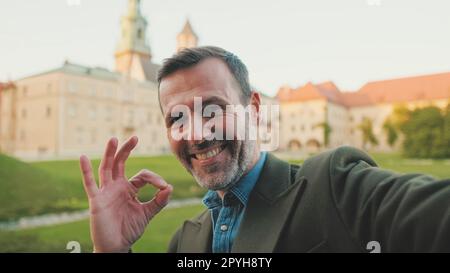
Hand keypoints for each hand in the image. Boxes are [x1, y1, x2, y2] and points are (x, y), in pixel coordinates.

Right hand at [79, 136, 172, 252]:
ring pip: (107, 168)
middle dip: (127, 150)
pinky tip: (82, 158)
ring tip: (113, 139)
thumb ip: (159, 202)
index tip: (164, 188)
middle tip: (135, 137)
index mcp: (129, 189)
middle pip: (121, 163)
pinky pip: (89, 184)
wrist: (116, 246)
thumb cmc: (129, 230)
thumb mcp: (147, 214)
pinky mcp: (96, 201)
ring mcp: (106, 192)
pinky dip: (85, 171)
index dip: (155, 179)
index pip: (142, 175)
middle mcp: (117, 187)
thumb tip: (169, 187)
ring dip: (110, 154)